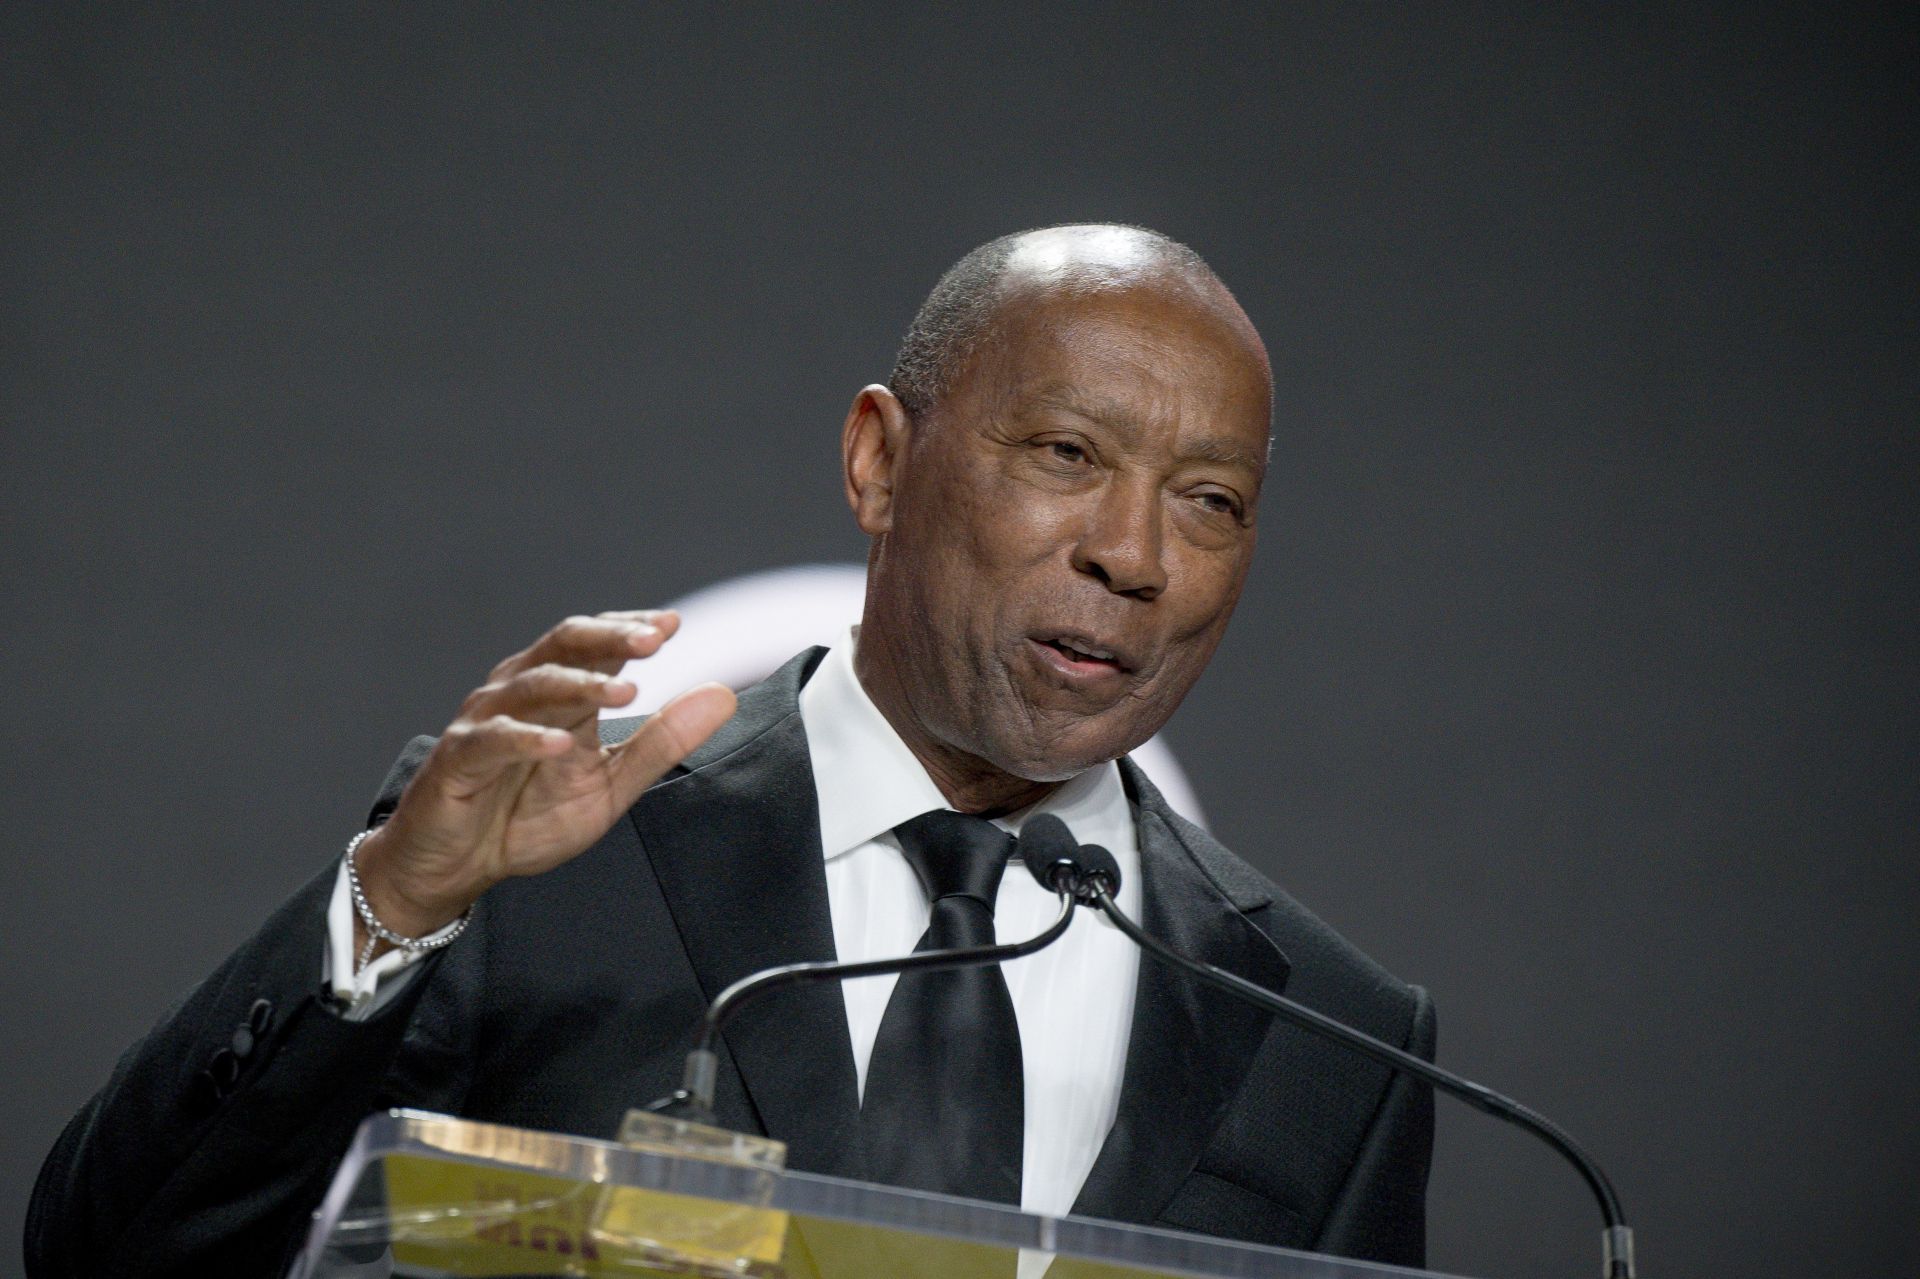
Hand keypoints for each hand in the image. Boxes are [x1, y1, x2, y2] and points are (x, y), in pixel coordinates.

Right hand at [352, 610, 735, 946]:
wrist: (456, 867)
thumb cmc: (527, 818)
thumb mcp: (610, 785)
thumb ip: (661, 742)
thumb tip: (723, 697)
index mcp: (561, 695)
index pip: (596, 644)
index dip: (630, 630)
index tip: (672, 625)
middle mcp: (522, 694)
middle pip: (563, 645)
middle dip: (609, 639)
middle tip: (653, 639)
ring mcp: (487, 721)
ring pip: (533, 684)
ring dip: (580, 684)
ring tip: (625, 691)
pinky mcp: (459, 758)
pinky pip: (493, 739)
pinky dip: (527, 738)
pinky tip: (560, 743)